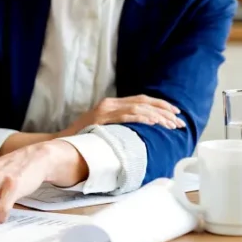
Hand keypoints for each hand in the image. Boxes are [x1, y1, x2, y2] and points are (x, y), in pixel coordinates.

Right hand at [64, 95, 183, 135]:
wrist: (62, 142)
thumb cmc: (83, 138)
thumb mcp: (103, 127)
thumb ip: (119, 125)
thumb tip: (142, 131)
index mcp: (111, 104)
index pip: (141, 99)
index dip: (160, 105)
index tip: (176, 113)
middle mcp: (109, 103)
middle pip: (143, 102)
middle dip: (165, 111)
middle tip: (179, 122)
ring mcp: (105, 110)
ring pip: (138, 108)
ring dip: (158, 116)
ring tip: (171, 125)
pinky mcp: (102, 118)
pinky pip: (127, 116)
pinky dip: (143, 118)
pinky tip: (155, 123)